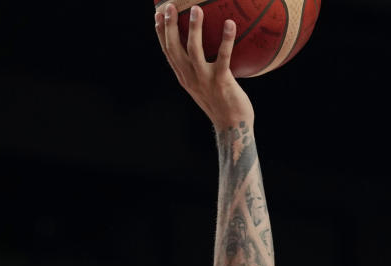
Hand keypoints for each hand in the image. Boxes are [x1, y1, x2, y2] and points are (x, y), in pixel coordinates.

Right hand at [155, 3, 253, 129]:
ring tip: (196, 10)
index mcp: (184, 78)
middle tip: (169, 6)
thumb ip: (200, 71)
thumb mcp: (205, 87)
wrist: (233, 128)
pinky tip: (230, 24)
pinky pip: (223, 57)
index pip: (168, 52)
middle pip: (174, 48)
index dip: (160, 33)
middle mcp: (190, 78)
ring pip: (194, 50)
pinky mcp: (221, 82)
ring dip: (194, 28)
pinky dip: (226, 40)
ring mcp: (205, 80)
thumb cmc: (223, 106)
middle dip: (169, 26)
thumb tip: (206, 51)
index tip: (157, 14)